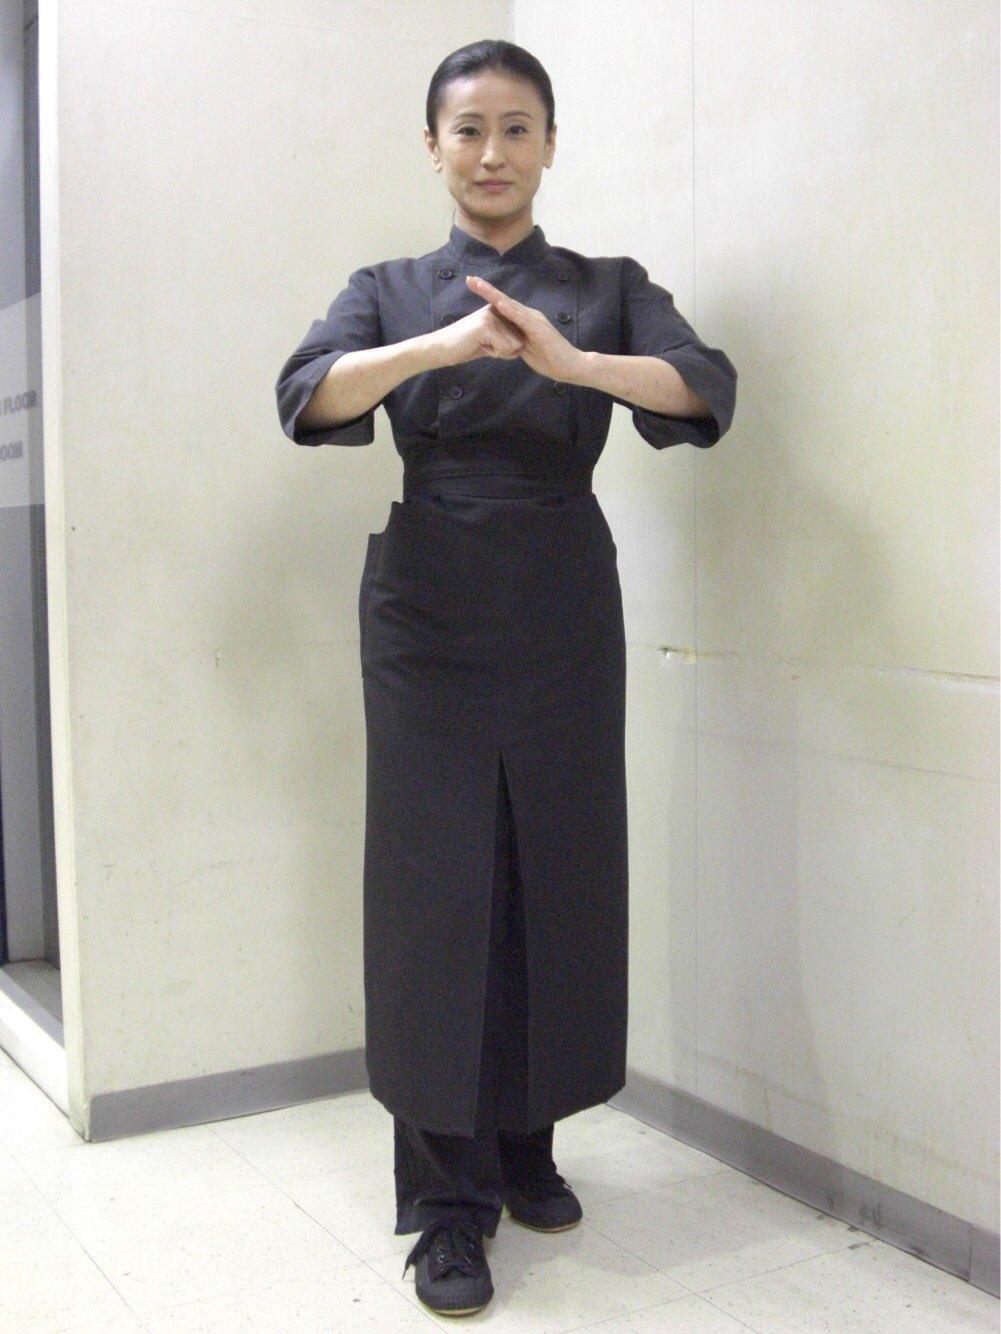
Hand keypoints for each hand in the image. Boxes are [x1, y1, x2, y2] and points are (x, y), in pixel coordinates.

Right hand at [432, 300, 525, 366]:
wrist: (440, 348)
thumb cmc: (463, 347)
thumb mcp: (489, 344)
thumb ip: (505, 343)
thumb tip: (520, 348)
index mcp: (496, 311)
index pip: (518, 335)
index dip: (505, 347)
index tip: (486, 343)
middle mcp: (496, 310)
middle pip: (518, 341)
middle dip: (503, 350)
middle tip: (483, 345)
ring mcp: (491, 316)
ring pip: (513, 345)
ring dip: (498, 352)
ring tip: (480, 344)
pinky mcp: (486, 326)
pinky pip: (504, 348)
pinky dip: (493, 353)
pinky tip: (479, 346)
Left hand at [465, 274, 585, 382]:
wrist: (570, 366)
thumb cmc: (550, 360)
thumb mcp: (526, 350)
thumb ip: (514, 341)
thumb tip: (503, 340)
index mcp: (525, 321)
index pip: (503, 306)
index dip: (488, 296)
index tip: (473, 286)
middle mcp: (529, 316)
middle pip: (504, 301)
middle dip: (486, 290)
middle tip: (470, 279)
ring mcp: (535, 321)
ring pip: (511, 305)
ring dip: (494, 295)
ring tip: (479, 286)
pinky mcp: (539, 330)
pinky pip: (521, 319)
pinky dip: (510, 311)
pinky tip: (499, 303)